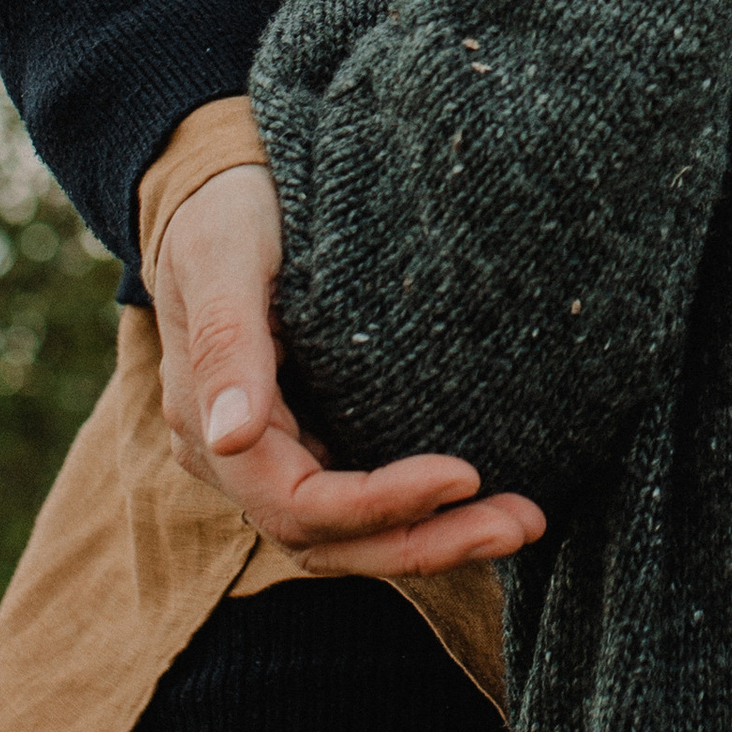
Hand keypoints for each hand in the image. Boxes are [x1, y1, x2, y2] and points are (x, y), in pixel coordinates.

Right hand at [154, 161, 546, 577]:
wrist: (222, 189)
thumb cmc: (223, 211)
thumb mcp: (221, 253)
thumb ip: (227, 341)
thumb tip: (232, 435)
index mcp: (209, 425)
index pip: (300, 502)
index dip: (380, 504)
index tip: (465, 474)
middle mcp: (241, 458)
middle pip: (333, 539)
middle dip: (427, 543)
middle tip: (520, 523)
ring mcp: (278, 455)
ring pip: (353, 537)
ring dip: (435, 540)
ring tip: (521, 521)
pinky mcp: (315, 438)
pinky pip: (366, 504)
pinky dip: (422, 514)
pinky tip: (484, 503)